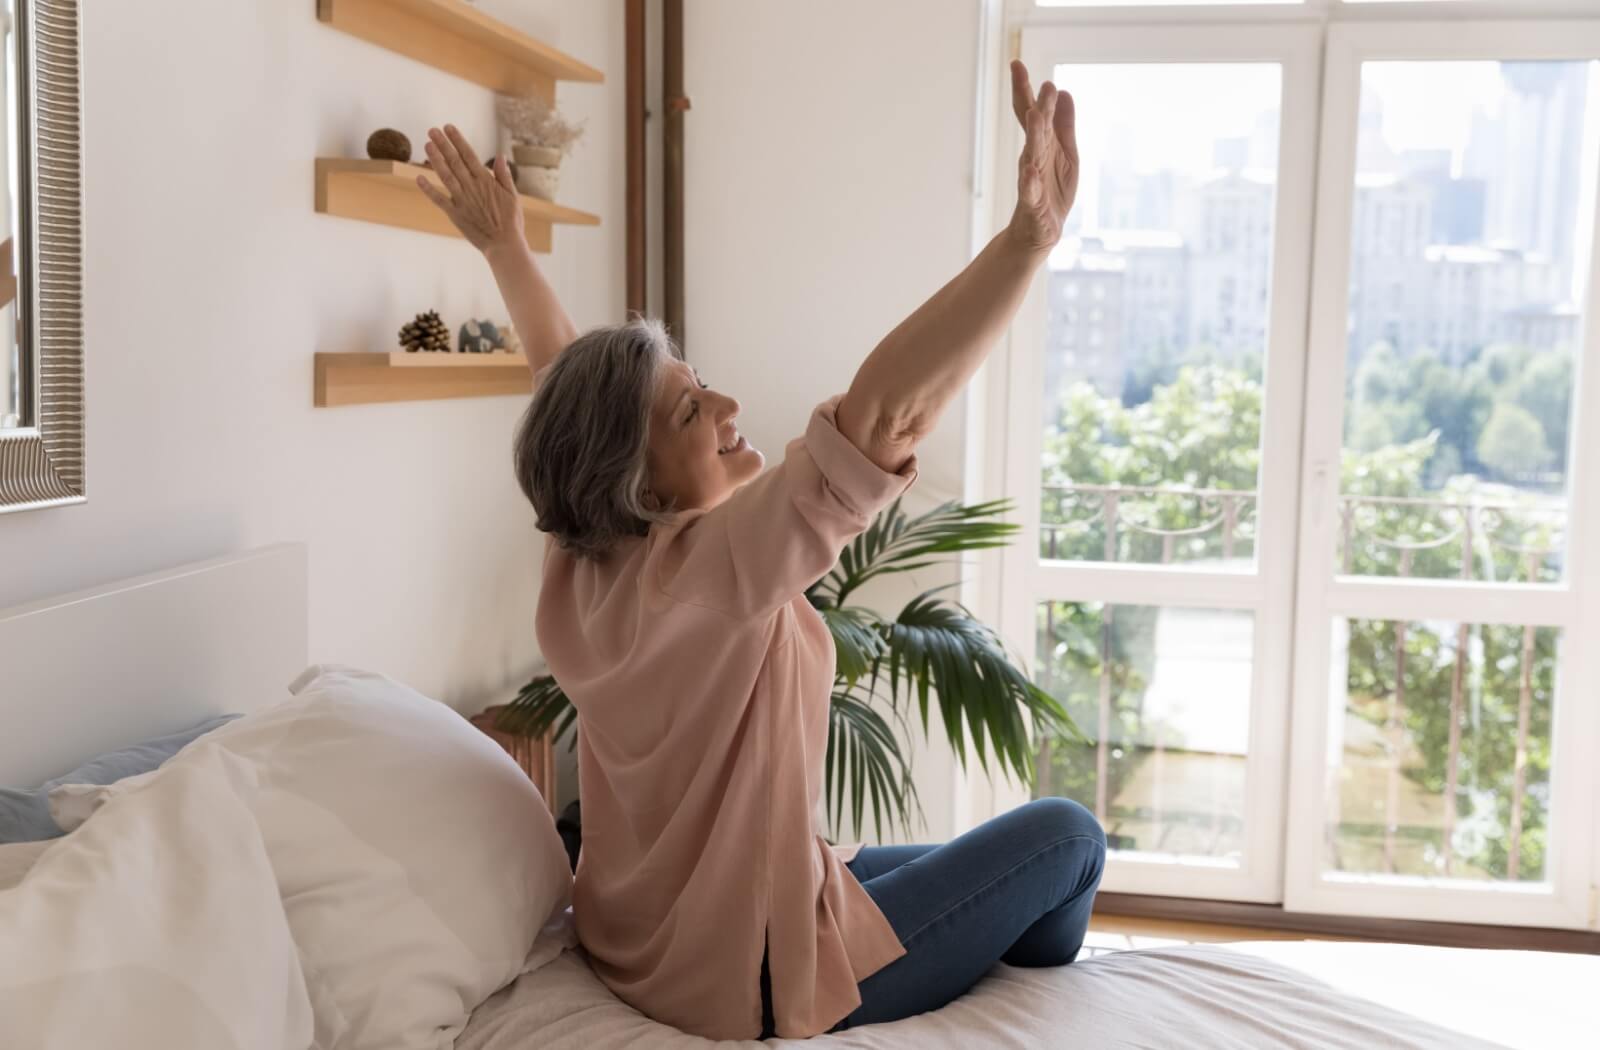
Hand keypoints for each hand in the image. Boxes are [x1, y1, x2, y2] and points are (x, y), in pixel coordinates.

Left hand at [416, 125, 524, 255]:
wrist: (504, 245)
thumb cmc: (511, 222)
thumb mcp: (513, 196)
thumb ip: (504, 176)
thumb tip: (500, 156)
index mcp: (486, 181)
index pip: (469, 155)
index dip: (458, 140)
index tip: (448, 127)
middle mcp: (472, 187)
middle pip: (454, 161)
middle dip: (443, 144)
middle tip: (432, 130)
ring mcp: (462, 200)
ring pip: (445, 176)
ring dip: (435, 160)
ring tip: (427, 145)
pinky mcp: (455, 214)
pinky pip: (439, 200)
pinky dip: (428, 189)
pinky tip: (419, 177)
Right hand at [1007, 61, 1077, 253]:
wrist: (1040, 233)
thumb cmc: (1052, 192)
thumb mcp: (1066, 154)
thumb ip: (1064, 125)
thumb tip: (1064, 92)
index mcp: (1041, 144)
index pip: (1030, 112)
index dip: (1024, 89)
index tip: (1016, 64)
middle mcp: (1033, 158)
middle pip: (1033, 128)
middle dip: (1035, 104)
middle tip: (1036, 83)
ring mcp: (1030, 180)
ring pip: (1031, 154)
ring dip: (1033, 135)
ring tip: (1035, 115)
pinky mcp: (1032, 204)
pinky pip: (1029, 192)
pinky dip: (1029, 182)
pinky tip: (1030, 170)